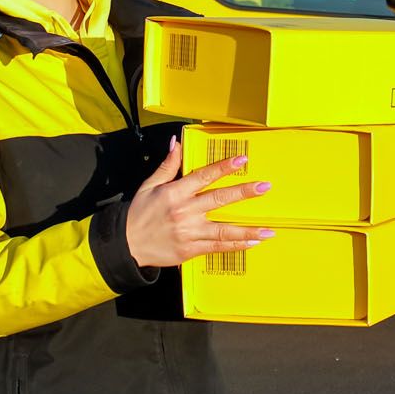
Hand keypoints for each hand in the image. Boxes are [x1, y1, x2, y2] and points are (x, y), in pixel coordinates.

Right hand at [125, 140, 273, 268]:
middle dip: (243, 193)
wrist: (126, 244)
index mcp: (175, 192)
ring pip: (223, 230)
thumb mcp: (149, 185)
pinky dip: (236, 246)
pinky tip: (252, 243)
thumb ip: (168, 165)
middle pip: (219, 200)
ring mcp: (189, 233)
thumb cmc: (138, 213)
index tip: (242, 161)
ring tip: (268, 230)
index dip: (224, 167)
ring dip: (248, 230)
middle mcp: (185, 212)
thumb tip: (176, 143)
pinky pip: (217, 247)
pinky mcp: (191, 250)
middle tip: (264, 187)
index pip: (204, 176)